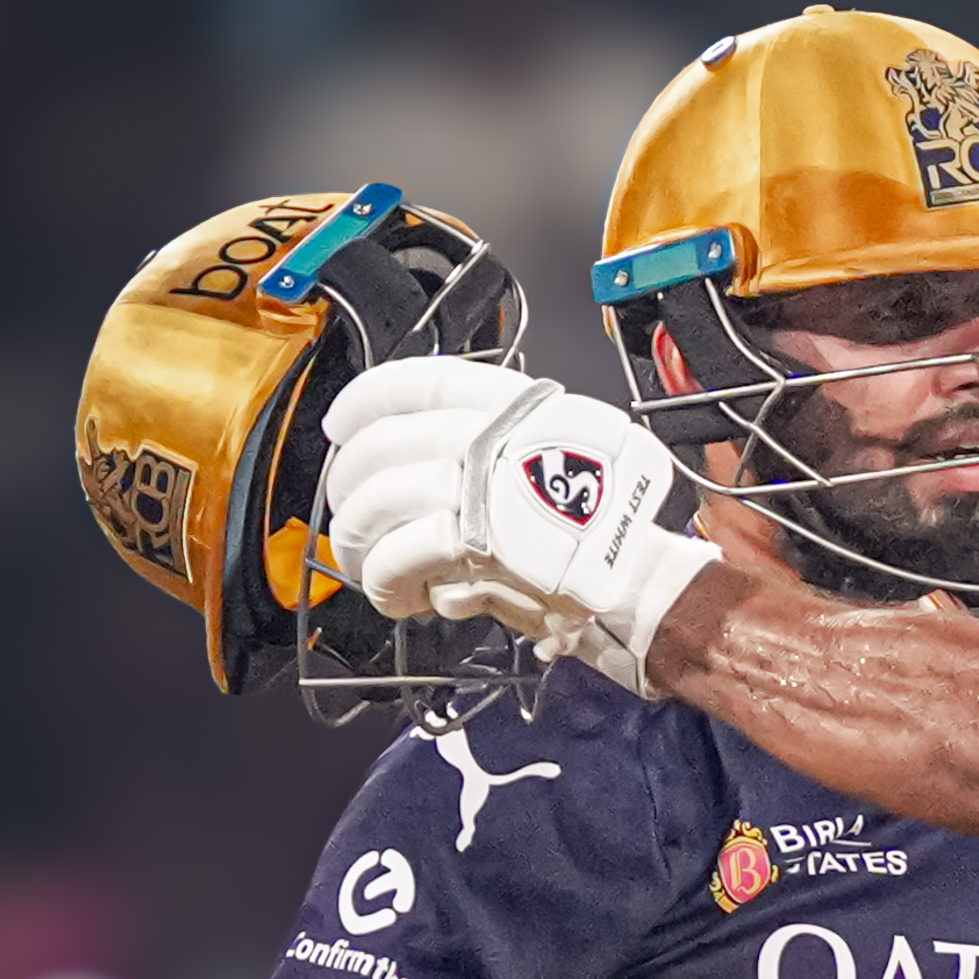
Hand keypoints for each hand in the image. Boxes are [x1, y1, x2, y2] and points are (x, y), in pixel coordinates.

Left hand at [320, 358, 721, 693]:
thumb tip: (419, 482)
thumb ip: (485, 457)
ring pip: (379, 500)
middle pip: (382, 447)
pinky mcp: (471, 540)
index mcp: (509, 406)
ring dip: (358, 540)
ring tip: (366, 567)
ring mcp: (480, 484)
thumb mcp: (545, 464)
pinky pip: (398, 552)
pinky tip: (397, 595)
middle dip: (350, 489)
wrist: (637, 581)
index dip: (365, 402)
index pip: (417, 383)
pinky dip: (385, 578)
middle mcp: (490, 434)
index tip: (341, 424)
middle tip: (349, 519)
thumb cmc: (596, 535)